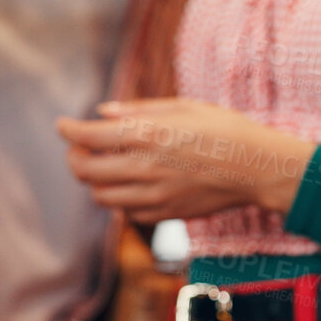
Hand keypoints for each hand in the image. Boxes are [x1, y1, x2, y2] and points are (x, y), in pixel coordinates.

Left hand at [56, 98, 315, 223]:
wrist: (258, 168)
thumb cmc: (224, 129)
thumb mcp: (183, 107)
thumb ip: (138, 111)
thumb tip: (102, 113)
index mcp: (148, 135)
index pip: (88, 136)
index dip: (68, 130)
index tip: (63, 125)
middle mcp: (145, 168)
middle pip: (85, 171)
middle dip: (74, 158)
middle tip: (79, 148)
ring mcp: (154, 195)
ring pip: (101, 196)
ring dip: (95, 181)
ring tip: (104, 166)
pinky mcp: (166, 214)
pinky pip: (127, 211)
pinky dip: (120, 198)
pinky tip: (132, 183)